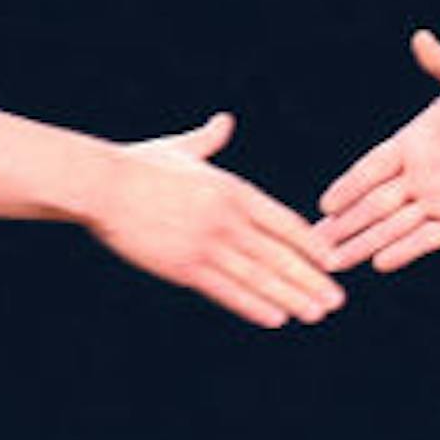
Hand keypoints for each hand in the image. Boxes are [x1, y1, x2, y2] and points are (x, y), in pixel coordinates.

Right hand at [92, 113, 346, 328]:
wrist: (102, 185)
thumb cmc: (138, 165)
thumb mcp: (180, 149)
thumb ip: (208, 141)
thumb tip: (224, 121)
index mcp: (233, 189)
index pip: (285, 222)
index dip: (311, 244)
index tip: (333, 261)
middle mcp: (228, 218)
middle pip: (280, 254)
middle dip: (312, 280)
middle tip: (337, 301)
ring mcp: (208, 244)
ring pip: (260, 277)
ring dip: (292, 297)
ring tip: (316, 314)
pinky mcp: (184, 266)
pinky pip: (227, 291)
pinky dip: (254, 305)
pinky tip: (276, 318)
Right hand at [314, 30, 439, 271]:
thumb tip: (422, 37)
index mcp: (414, 143)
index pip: (371, 168)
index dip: (348, 186)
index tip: (323, 204)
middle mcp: (420, 175)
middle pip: (373, 203)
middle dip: (344, 223)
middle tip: (313, 242)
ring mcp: (438, 201)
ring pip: (392, 227)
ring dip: (364, 243)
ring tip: (334, 262)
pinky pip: (425, 240)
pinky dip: (403, 251)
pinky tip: (379, 264)